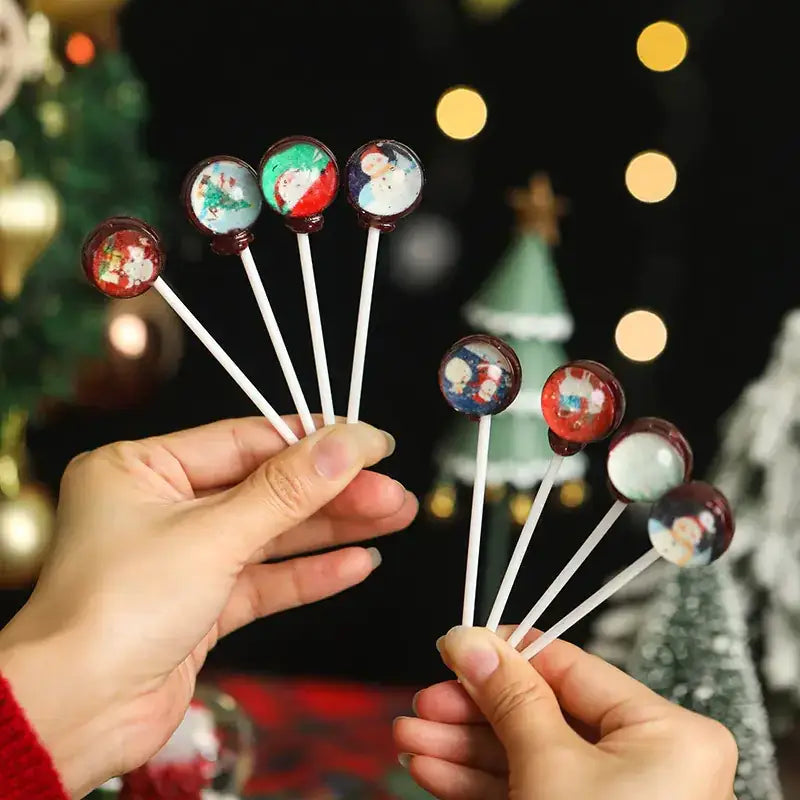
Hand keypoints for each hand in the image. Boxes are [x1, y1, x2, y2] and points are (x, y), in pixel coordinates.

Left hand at [0, 416, 415, 797]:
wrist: (73, 716)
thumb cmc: (114, 612)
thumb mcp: (214, 535)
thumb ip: (287, 490)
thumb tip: (347, 443)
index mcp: (142, 468)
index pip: (245, 440)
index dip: (314, 440)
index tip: (370, 442)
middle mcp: (162, 507)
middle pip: (266, 488)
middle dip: (334, 490)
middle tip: (393, 490)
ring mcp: (184, 557)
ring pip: (272, 534)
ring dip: (333, 529)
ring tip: (393, 516)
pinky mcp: (201, 604)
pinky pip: (265, 579)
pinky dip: (310, 573)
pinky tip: (356, 563)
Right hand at [394, 626, 737, 799]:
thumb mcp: (547, 767)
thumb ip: (509, 696)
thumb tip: (474, 640)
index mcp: (667, 732)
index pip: (570, 667)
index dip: (505, 653)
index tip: (456, 645)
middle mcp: (650, 762)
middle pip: (540, 713)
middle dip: (470, 712)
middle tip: (423, 702)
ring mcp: (615, 798)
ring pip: (527, 755)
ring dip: (463, 749)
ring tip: (411, 738)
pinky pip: (529, 790)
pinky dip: (478, 783)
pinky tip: (434, 770)